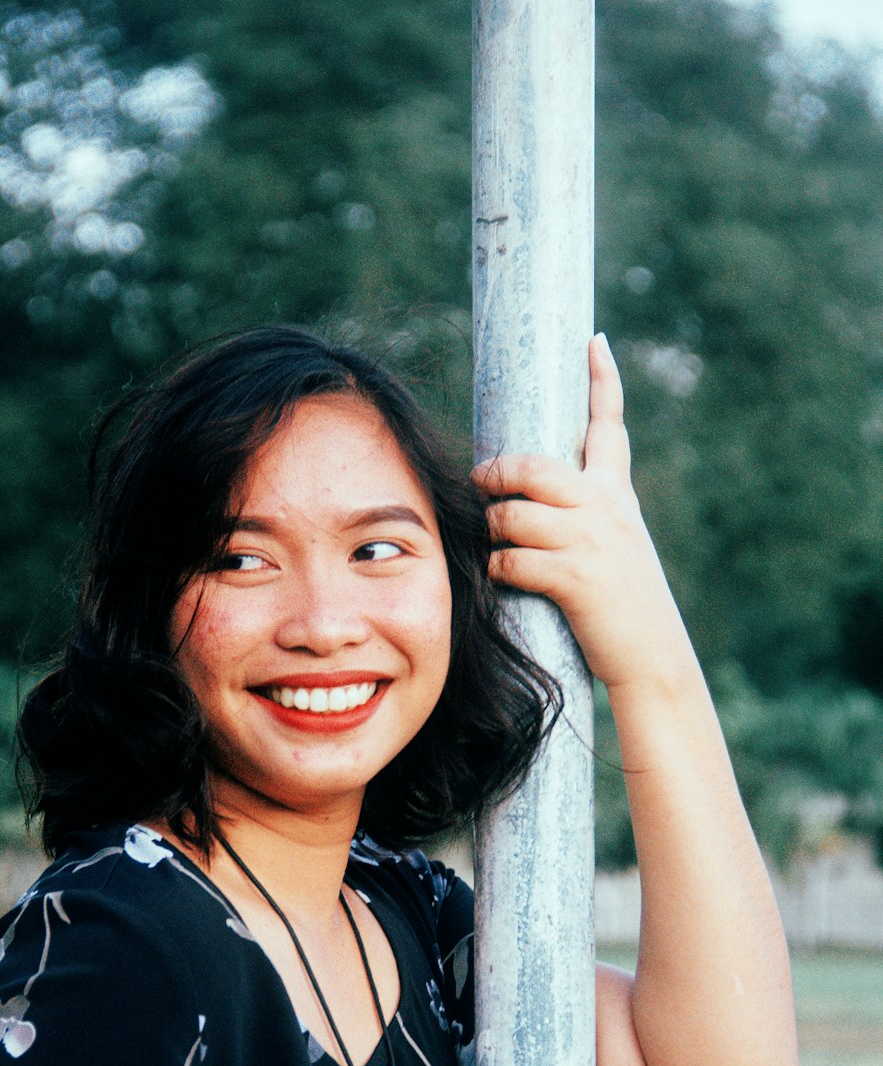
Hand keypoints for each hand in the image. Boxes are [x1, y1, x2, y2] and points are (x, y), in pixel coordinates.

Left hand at [474, 333, 689, 692]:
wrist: (653, 658)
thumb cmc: (623, 608)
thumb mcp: (615, 548)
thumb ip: (584, 516)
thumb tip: (530, 498)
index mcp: (616, 496)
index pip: (609, 425)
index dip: (602, 379)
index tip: (594, 340)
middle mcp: (606, 508)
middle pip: (533, 467)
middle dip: (497, 475)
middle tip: (480, 483)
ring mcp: (591, 541)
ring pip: (513, 515)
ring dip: (492, 532)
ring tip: (494, 547)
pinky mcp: (575, 578)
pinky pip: (511, 560)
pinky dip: (498, 570)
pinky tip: (504, 580)